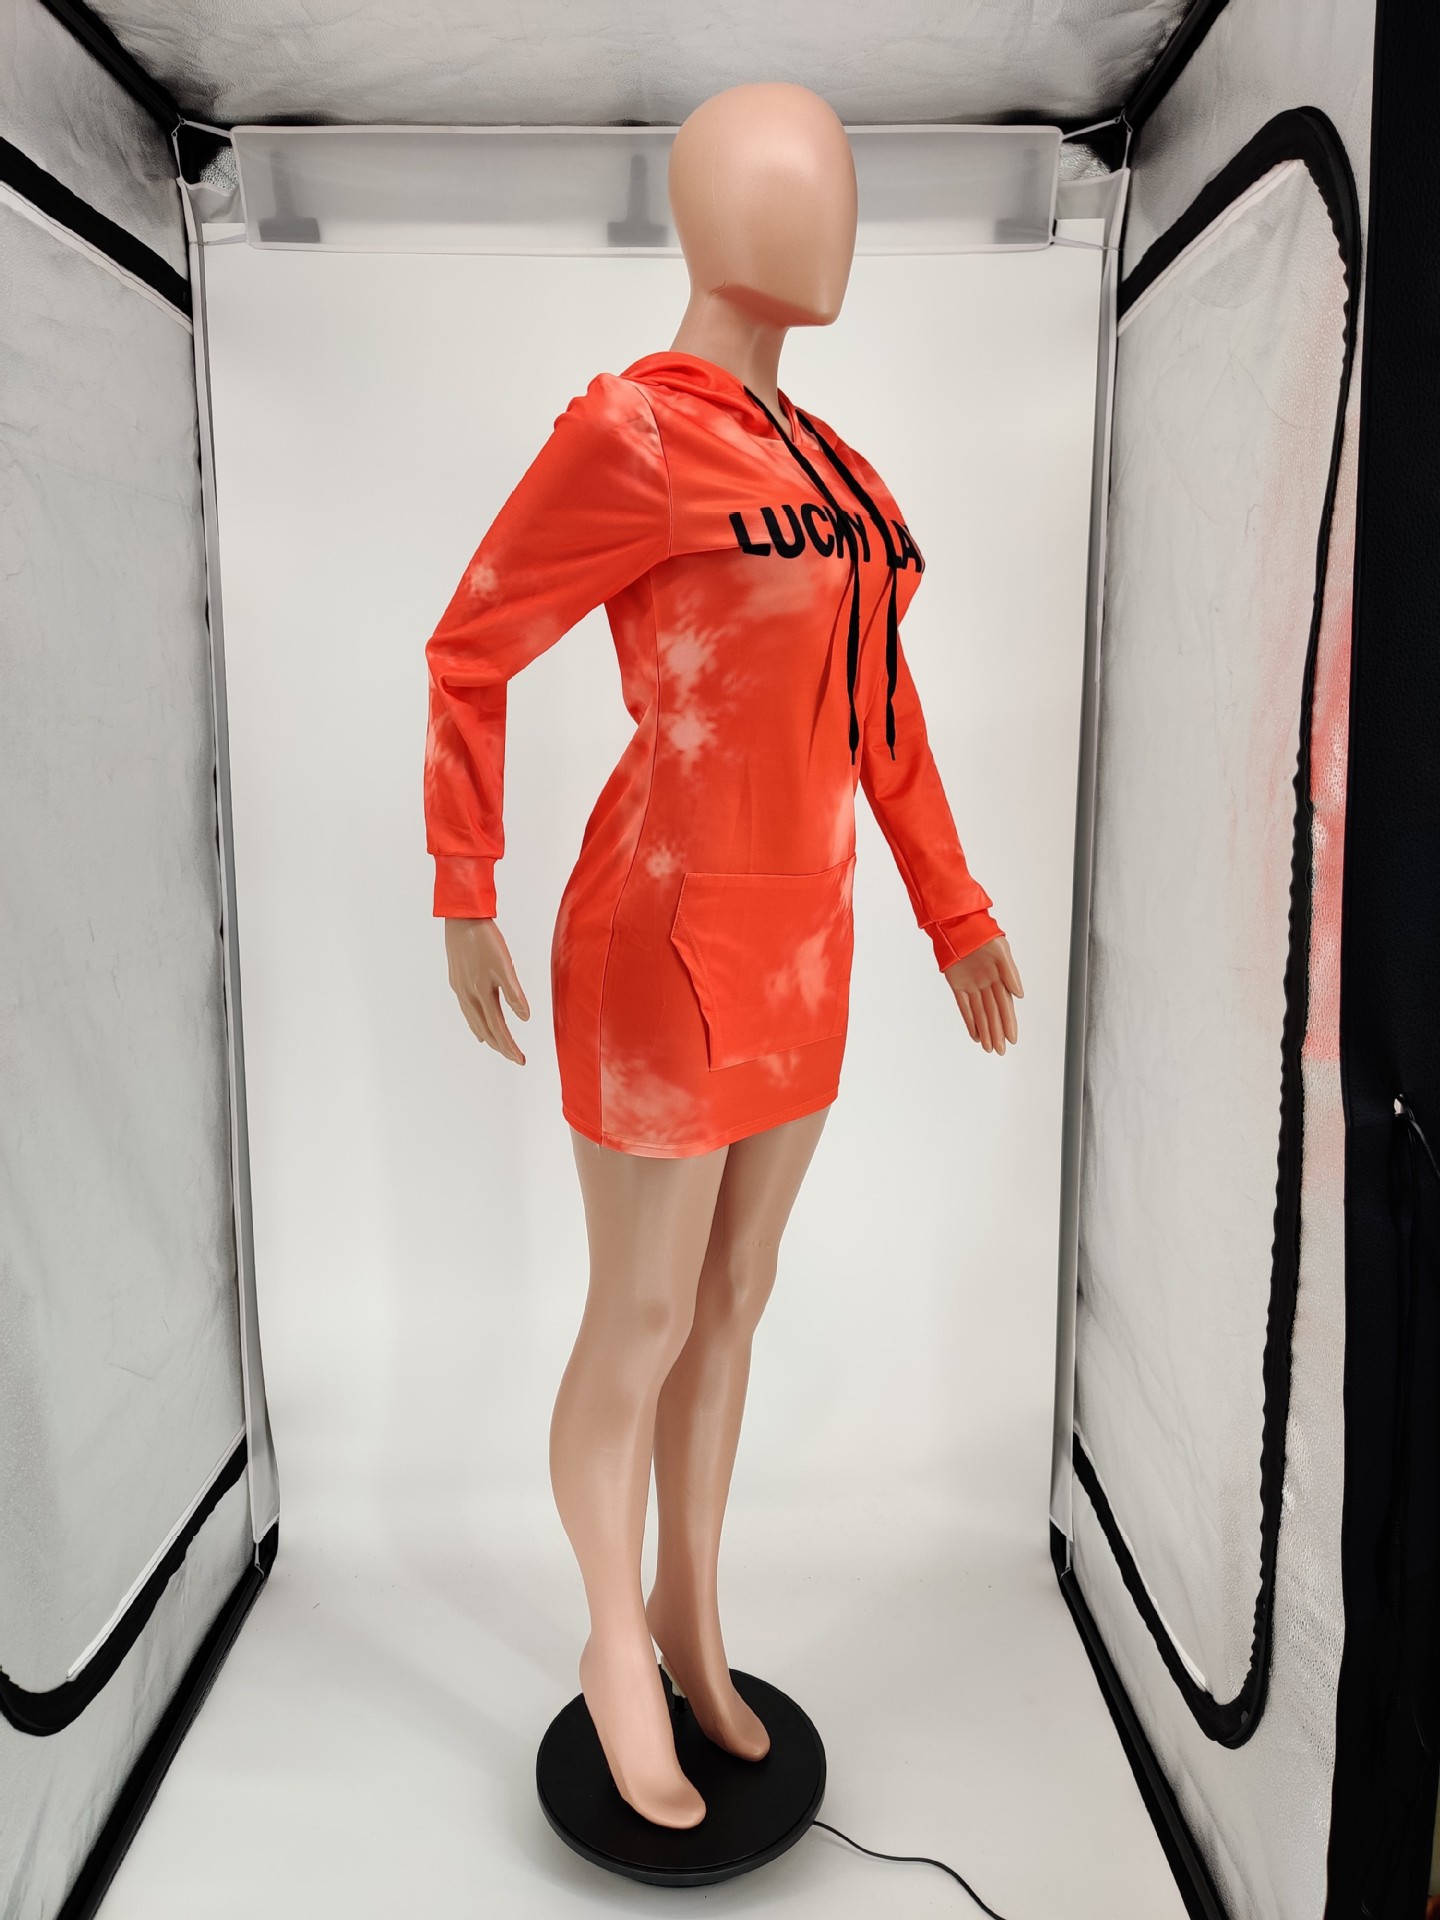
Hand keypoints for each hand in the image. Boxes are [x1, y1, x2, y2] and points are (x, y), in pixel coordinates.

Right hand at [443, 917, 530, 1063]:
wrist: (462, 919)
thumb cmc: (486, 939)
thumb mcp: (505, 966)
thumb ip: (514, 993)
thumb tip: (524, 1018)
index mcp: (482, 994)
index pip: (498, 1028)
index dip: (510, 1046)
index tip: (521, 1059)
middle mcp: (468, 996)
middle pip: (486, 1030)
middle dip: (502, 1046)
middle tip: (516, 1058)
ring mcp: (461, 990)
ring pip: (474, 1022)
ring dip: (488, 1037)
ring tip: (499, 1047)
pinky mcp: (457, 982)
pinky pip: (467, 1011)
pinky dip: (475, 1023)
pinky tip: (479, 1026)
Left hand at [944, 935, 1023, 1054]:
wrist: (957, 924)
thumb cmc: (982, 934)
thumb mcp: (1000, 951)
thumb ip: (1010, 973)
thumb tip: (1019, 995)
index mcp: (1000, 976)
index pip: (1005, 1005)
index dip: (1009, 1022)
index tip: (1012, 1038)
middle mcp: (987, 983)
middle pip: (993, 1013)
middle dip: (997, 1032)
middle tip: (1000, 1050)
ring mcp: (972, 985)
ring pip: (980, 1013)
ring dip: (984, 1030)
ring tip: (989, 1047)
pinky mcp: (957, 984)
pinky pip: (964, 1006)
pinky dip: (969, 1020)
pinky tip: (975, 1034)